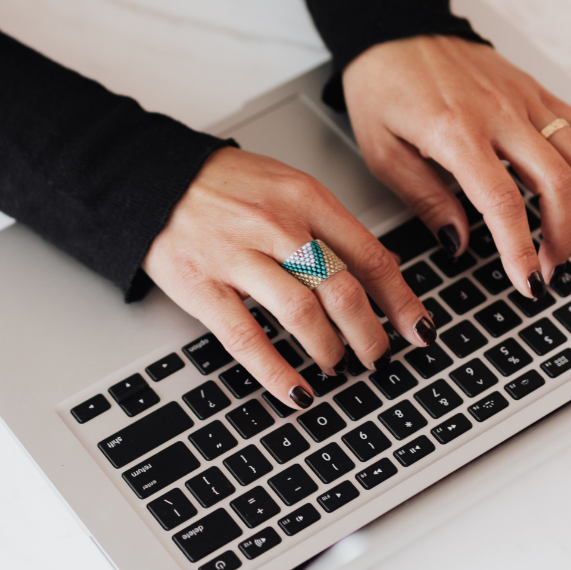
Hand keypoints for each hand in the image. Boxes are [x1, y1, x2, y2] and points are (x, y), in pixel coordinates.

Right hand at [142, 147, 433, 409]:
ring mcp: (239, 258)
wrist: (153, 179)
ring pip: (303, 316)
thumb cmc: (222, 185)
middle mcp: (277, 227)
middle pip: (343, 291)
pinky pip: (248, 339)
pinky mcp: (204, 288)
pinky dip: (277, 372)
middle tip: (377, 355)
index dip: (400, 300)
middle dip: (370, 334)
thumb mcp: (287, 186)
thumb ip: (329, 225)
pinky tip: (296, 390)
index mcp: (305, 199)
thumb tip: (377, 268)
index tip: (417, 327)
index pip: (370, 256)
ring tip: (336, 364)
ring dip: (329, 350)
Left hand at [343, 35, 570, 297]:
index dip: (521, 249)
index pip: (504, 202)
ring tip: (565, 241)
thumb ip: (425, 199)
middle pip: (554, 182)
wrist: (393, 28)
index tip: (529, 281)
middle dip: (559, 234)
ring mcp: (522, 97)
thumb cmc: (381, 88)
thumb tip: (460, 242)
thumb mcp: (383, 152)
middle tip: (548, 269)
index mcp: (456, 131)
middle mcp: (498, 111)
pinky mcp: (534, 88)